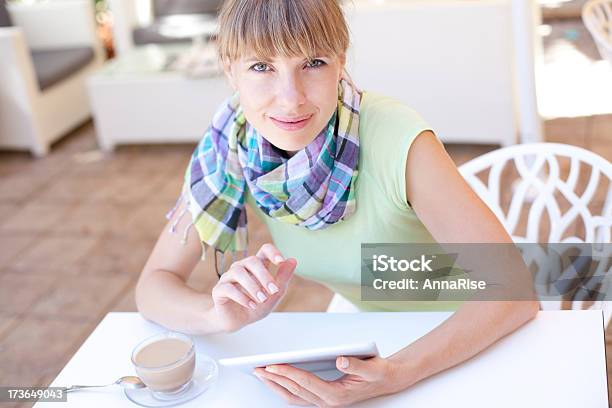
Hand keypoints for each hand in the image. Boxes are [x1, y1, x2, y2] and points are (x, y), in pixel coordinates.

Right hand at [211, 243, 296, 332]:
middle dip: (264, 275)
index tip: (280, 261)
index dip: (272, 252)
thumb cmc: (256, 305)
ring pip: (238, 272)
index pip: (264, 249)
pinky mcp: (219, 290)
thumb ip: (283, 277)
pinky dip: (242, 297)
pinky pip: (228, 288)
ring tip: (262, 300)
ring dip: (253, 286)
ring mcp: (228, 277)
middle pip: (251, 260)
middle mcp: (241, 267)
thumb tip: (293, 260)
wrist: (238, 322)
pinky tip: (251, 305)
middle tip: (273, 290)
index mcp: (256, 266)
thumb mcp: (274, 294)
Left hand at [253, 356, 405, 406]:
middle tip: (257, 368)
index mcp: (336, 395)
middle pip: (294, 391)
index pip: (305, 383)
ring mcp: (324, 402)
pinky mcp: (322, 398)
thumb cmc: (378, 372)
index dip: (287, 373)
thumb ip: (356, 365)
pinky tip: (275, 378)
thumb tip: (339, 360)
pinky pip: (298, 395)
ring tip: (260, 374)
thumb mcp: (372, 367)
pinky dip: (284, 387)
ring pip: (293, 396)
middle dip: (274, 380)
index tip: (272, 365)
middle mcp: (328, 401)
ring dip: (276, 385)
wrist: (387, 381)